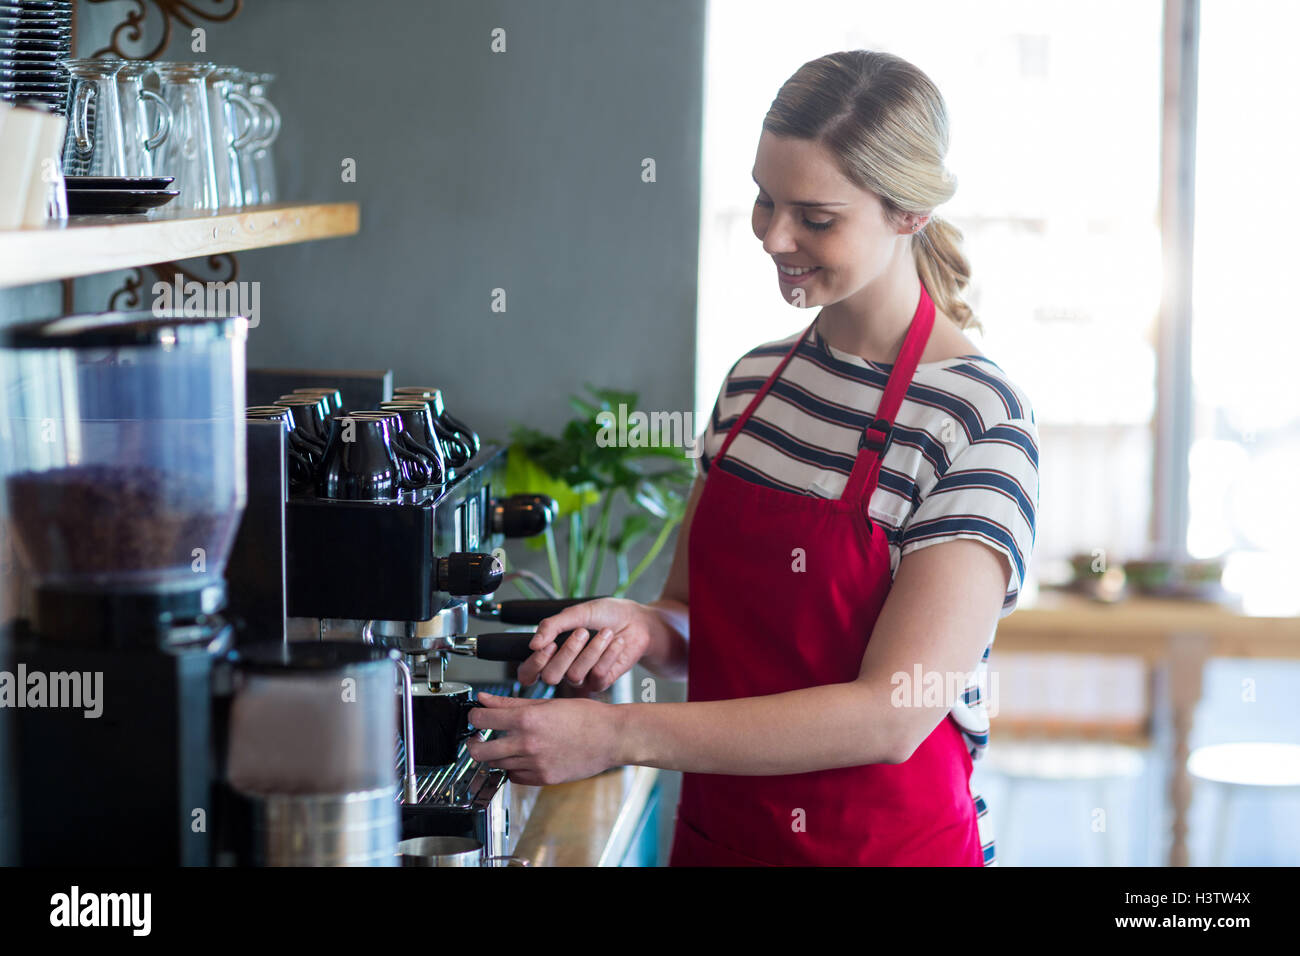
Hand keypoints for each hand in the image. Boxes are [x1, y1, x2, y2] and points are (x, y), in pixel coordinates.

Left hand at [465, 693, 620, 784]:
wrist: (611, 737)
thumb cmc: (586, 716)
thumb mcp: (547, 703)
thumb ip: (511, 703)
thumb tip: (485, 699)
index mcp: (527, 719)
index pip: (482, 719)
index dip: (474, 716)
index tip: (476, 716)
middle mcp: (527, 744)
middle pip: (480, 751)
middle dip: (473, 743)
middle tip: (477, 738)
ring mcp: (535, 764)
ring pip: (497, 765)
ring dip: (495, 755)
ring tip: (503, 745)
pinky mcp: (543, 778)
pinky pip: (515, 777)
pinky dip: (512, 768)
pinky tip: (520, 758)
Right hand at [518, 597, 653, 691]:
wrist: (637, 620)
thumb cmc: (606, 614)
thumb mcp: (576, 613)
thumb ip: (551, 626)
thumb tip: (533, 644)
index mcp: (551, 652)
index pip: (528, 672)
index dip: (534, 664)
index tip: (549, 644)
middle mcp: (563, 668)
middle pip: (550, 677)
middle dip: (567, 652)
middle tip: (582, 632)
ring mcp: (582, 677)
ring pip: (574, 675)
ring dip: (592, 650)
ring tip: (606, 632)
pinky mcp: (601, 682)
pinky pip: (597, 675)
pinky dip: (608, 655)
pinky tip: (616, 642)